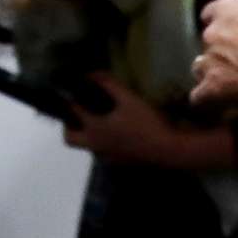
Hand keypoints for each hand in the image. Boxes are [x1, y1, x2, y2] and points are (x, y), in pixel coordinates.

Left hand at [64, 73, 191, 166]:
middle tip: (80, 112)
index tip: (73, 91)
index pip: (71, 112)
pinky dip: (102, 142)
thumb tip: (93, 74)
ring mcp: (106, 157)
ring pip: (86, 146)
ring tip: (99, 120)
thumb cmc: (147, 123)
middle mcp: (95, 145)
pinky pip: (101, 152)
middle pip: (69, 139)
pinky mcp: (117, 163)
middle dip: (69, 125)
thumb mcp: (129, 99)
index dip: (69, 99)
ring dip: (87, 134)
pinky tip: (116, 133)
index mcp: (94, 129)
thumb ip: (109, 85)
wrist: (168, 151)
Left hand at [190, 0, 237, 113]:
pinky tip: (221, 107)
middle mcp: (213, 33)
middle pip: (208, 43)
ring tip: (232, 86)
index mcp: (230, 9)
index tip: (233, 32)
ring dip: (213, 76)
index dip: (223, 24)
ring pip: (200, 69)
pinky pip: (200, 97)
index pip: (212, 12)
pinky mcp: (212, 89)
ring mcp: (209, 61)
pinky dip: (209, 102)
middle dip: (221, 52)